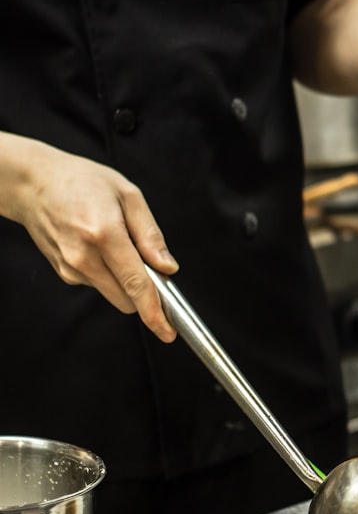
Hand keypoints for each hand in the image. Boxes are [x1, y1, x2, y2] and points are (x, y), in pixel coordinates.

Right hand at [9, 139, 178, 341]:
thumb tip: (168, 268)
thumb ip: (150, 235)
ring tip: (119, 244)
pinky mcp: (64, 273)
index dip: (154, 311)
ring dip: (127, 281)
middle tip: (152, 265)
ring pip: (114, 293)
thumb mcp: (128, 195)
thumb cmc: (83, 182)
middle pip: (126, 298)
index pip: (135, 283)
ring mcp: (70, 268)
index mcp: (104, 234)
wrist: (34, 184)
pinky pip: (100, 283)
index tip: (167, 331)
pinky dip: (110, 273)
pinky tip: (102, 247)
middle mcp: (84, 256)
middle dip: (146, 292)